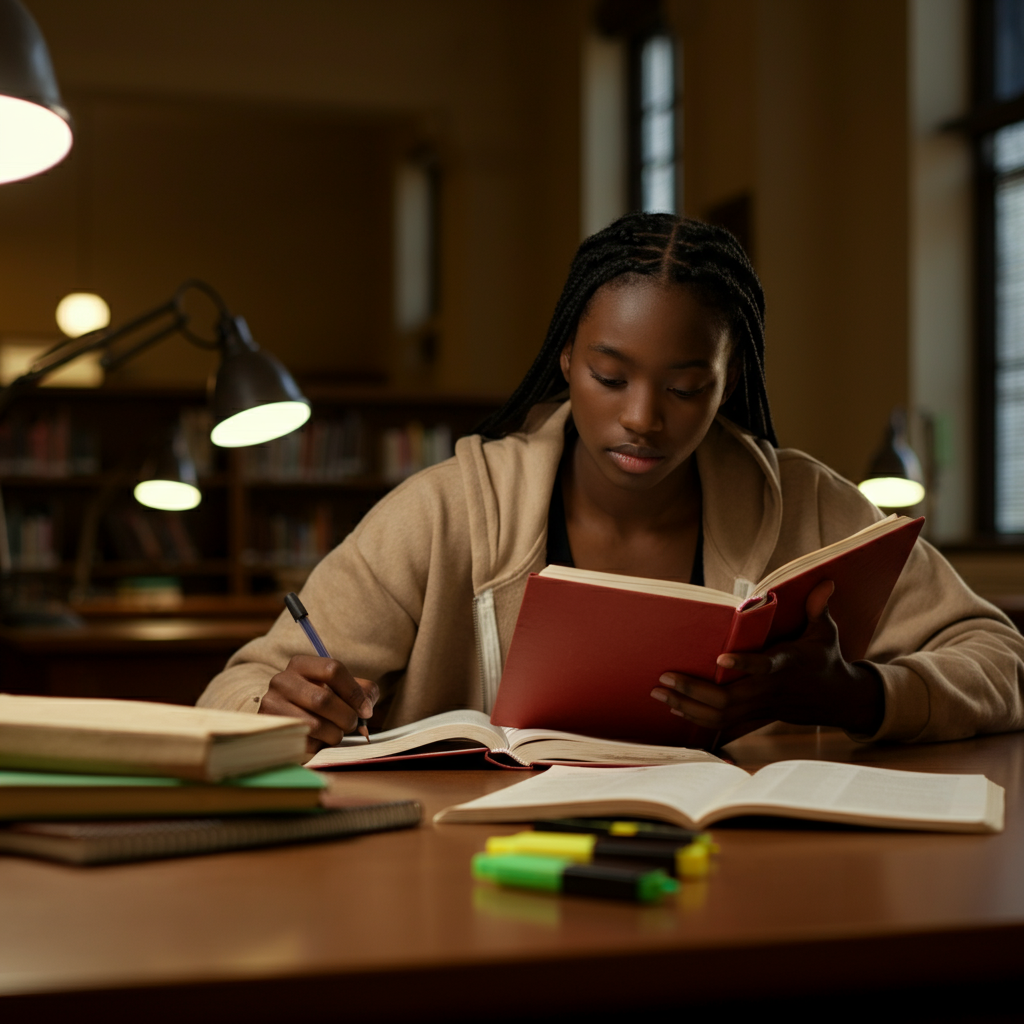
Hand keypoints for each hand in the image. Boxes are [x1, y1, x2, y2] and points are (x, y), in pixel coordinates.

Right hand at [260, 654, 378, 754]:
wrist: (286, 725)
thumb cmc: (321, 704)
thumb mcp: (340, 689)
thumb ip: (362, 691)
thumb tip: (366, 708)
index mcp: (301, 665)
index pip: (333, 669)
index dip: (355, 693)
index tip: (366, 711)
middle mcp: (281, 681)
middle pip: (323, 699)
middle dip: (346, 717)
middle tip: (352, 725)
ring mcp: (272, 707)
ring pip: (315, 725)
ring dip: (335, 734)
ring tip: (335, 733)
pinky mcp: (272, 732)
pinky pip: (304, 743)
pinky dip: (319, 746)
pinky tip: (319, 741)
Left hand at [650, 580, 884, 739]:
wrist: (838, 700)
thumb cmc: (825, 659)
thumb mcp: (825, 633)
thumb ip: (817, 608)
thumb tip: (826, 581)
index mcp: (785, 665)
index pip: (764, 667)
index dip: (743, 665)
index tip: (720, 657)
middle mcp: (768, 689)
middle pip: (728, 699)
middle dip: (693, 690)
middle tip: (664, 678)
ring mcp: (759, 707)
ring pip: (719, 716)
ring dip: (687, 706)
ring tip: (658, 694)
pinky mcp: (754, 717)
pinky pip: (721, 723)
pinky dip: (696, 717)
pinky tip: (674, 708)